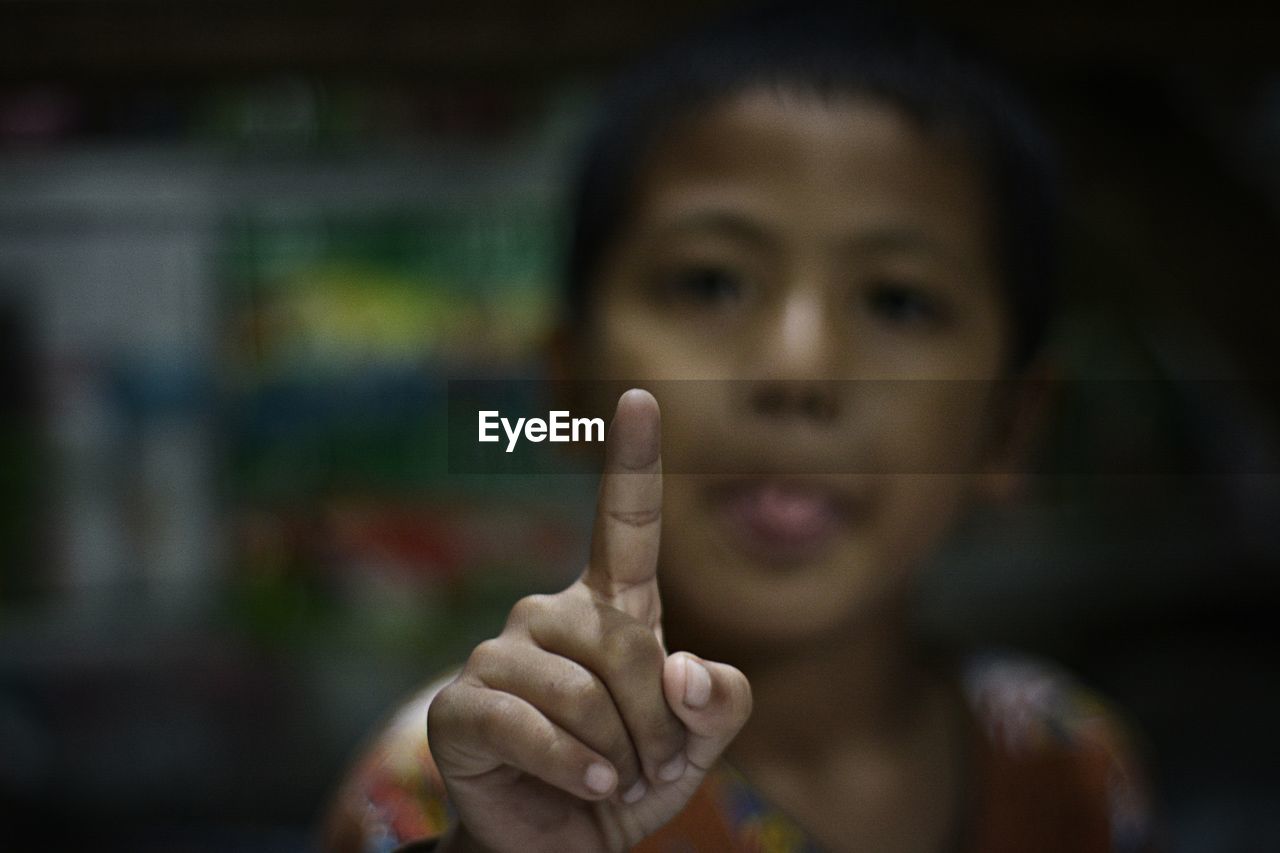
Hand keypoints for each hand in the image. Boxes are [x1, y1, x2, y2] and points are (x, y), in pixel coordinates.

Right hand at [427, 389, 752, 852]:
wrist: (562, 848)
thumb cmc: (630, 780)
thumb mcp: (698, 745)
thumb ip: (720, 702)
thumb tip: (681, 668)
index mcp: (608, 608)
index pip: (625, 524)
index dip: (634, 461)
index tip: (642, 397)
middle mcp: (548, 613)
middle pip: (627, 645)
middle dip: (656, 722)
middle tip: (650, 768)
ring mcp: (499, 653)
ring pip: (583, 691)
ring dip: (619, 755)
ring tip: (614, 782)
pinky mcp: (461, 704)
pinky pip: (530, 725)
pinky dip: (575, 769)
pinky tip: (590, 789)